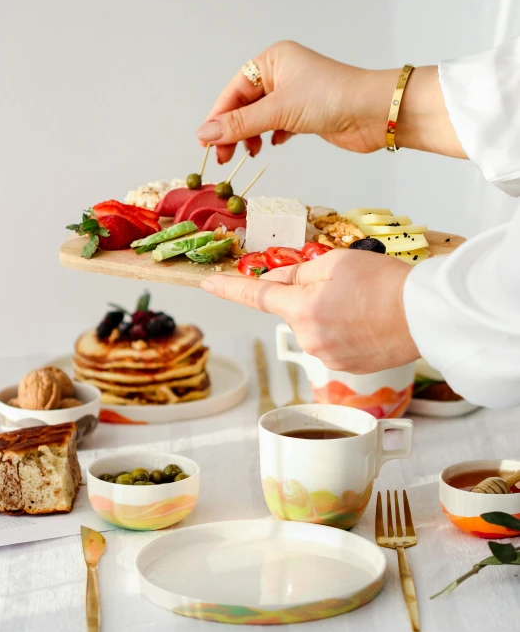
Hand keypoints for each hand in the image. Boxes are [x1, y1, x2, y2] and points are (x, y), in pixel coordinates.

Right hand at [196, 40, 464, 163]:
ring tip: (247, 154)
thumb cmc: (331, 99)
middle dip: (233, 130)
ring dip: (251, 136)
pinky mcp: (307, 114)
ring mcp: (295, 94)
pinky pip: (278, 125)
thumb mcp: (279, 111)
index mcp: (273, 61)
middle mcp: (282, 74)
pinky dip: (271, 136)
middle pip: (245, 104)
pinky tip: (270, 146)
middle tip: (223, 157)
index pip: (235, 90)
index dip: (219, 116)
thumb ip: (240, 124)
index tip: (206, 143)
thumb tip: (205, 135)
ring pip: (261, 117)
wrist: (376, 113)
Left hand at [201, 250, 418, 372]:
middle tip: (344, 284)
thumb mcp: (335, 262)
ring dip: (327, 313)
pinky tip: (367, 322)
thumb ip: (298, 273)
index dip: (228, 289)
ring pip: (314, 326)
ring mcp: (327, 358)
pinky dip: (342, 330)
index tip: (207, 284)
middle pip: (293, 310)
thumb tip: (277, 281)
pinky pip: (331, 342)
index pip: (255, 297)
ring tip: (363, 304)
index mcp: (301, 310)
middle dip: (307, 296)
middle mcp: (309, 339)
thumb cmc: (384, 283)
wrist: (425, 315)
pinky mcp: (345, 368)